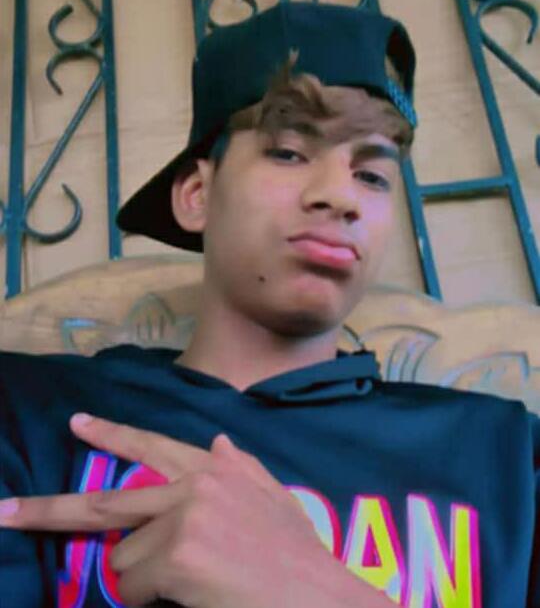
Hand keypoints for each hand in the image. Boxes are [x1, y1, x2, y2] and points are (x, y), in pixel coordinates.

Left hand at [0, 414, 390, 607]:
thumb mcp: (273, 498)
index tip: (76, 425)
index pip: (154, 445)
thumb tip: (216, 442)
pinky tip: (195, 595)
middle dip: (49, 510)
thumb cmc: (295, 553)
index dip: (112, 436)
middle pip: (108, 499)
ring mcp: (185, 517)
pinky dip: (156, 599)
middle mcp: (195, 484)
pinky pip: (138, 588)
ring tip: (195, 581)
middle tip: (5, 513)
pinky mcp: (179, 557)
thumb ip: (241, 468)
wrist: (318, 594)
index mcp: (215, 469)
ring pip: (126, 558)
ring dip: (146, 578)